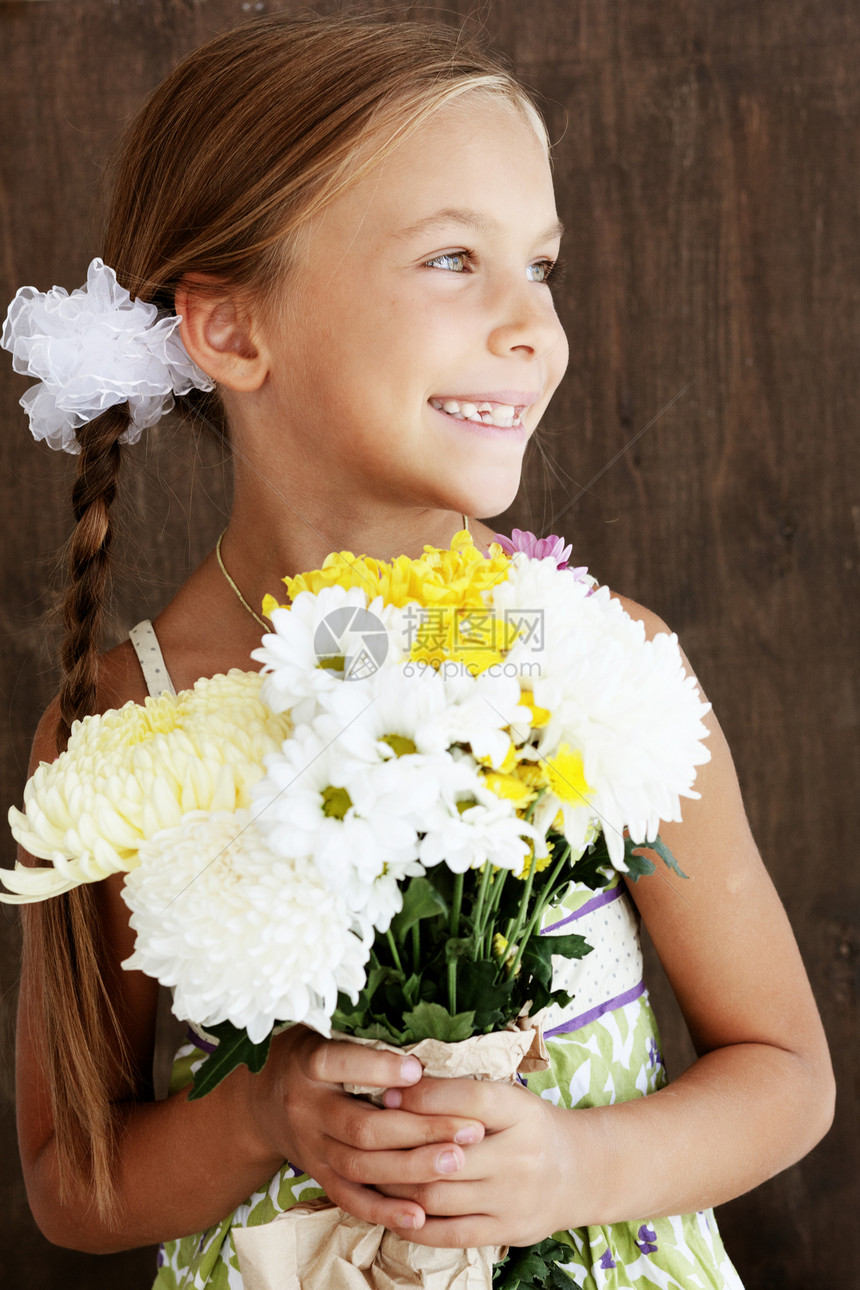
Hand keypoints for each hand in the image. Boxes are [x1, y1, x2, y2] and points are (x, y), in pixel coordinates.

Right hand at [245, 1026, 486, 1231]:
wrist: (258, 1101)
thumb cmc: (307, 1054)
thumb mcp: (320, 1030)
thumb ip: (359, 1034)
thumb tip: (420, 1031)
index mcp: (307, 1064)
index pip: (339, 1065)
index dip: (377, 1069)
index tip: (418, 1070)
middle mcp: (306, 1108)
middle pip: (362, 1127)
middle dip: (420, 1130)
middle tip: (469, 1129)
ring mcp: (311, 1148)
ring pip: (361, 1166)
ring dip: (412, 1168)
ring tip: (458, 1161)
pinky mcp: (318, 1175)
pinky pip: (350, 1199)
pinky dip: (384, 1211)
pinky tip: (420, 1216)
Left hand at [375, 1076, 572, 1247]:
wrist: (579, 1172)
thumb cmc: (530, 1127)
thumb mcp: (508, 1098)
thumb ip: (463, 1093)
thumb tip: (400, 1083)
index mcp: (520, 1111)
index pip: (468, 1100)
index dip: (424, 1097)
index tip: (388, 1092)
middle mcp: (519, 1156)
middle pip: (444, 1154)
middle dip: (397, 1147)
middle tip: (363, 1138)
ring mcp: (512, 1198)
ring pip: (437, 1195)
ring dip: (395, 1186)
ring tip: (368, 1172)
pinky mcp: (505, 1231)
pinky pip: (449, 1233)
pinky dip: (414, 1223)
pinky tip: (391, 1210)